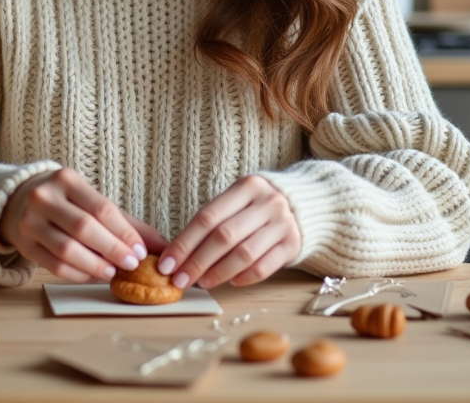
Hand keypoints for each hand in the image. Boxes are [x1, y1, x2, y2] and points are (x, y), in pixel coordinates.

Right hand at [0, 167, 163, 282]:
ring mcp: (29, 221)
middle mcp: (44, 197)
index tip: (141, 252)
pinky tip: (94, 275)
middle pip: (84, 228)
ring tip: (113, 273)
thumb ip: (128, 224)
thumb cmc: (67, 202)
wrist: (19, 200)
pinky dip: (78, 274)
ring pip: (67, 250)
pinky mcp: (24, 244)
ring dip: (96, 266)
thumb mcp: (94, 202)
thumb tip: (164, 247)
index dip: (123, 233)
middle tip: (131, 265)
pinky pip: (54, 266)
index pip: (101, 208)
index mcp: (66, 179)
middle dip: (112, 250)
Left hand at [156, 175, 300, 289]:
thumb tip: (178, 256)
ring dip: (218, 272)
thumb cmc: (256, 205)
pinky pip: (264, 267)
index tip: (166, 264)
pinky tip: (230, 282)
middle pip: (224, 237)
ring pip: (243, 254)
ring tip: (202, 283)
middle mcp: (267, 202)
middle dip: (196, 262)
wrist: (303, 203)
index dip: (184, 243)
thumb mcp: (237, 200)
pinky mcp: (293, 244)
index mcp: (247, 186)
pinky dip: (244, 277)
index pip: (208, 218)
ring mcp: (283, 224)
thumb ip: (212, 222)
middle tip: (179, 280)